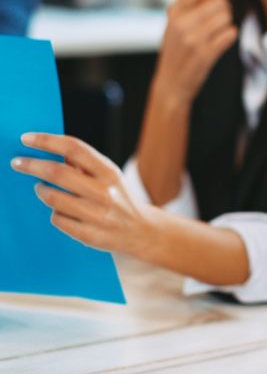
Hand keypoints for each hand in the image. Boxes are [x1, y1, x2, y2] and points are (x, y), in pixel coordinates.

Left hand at [11, 133, 155, 257]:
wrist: (141, 230)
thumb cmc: (118, 198)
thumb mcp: (109, 176)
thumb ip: (85, 164)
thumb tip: (53, 148)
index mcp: (109, 172)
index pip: (74, 149)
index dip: (47, 141)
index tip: (27, 138)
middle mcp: (105, 192)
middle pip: (57, 173)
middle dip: (31, 165)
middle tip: (18, 163)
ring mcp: (97, 215)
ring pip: (52, 198)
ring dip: (41, 190)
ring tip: (41, 188)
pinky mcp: (89, 235)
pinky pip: (57, 219)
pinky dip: (54, 213)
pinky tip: (61, 211)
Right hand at [154, 0, 237, 104]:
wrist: (172, 83)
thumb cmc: (178, 51)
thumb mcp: (176, 25)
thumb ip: (191, 8)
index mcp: (174, 11)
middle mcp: (181, 21)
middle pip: (219, 0)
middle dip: (224, 9)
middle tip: (214, 23)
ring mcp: (193, 37)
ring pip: (227, 16)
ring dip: (226, 25)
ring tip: (213, 36)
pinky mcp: (205, 52)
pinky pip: (230, 34)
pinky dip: (228, 37)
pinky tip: (217, 45)